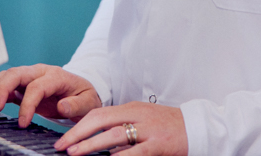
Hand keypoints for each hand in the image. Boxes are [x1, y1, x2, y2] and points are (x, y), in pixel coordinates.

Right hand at [0, 64, 101, 126]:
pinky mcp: (23, 86)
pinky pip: (6, 86)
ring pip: (7, 77)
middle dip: (2, 89)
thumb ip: (76, 105)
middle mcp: (40, 73)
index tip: (23, 122)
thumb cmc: (85, 97)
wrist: (82, 92)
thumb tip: (62, 106)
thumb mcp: (88, 102)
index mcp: (56, 76)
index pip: (37, 86)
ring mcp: (30, 77)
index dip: (28, 104)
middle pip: (16, 74)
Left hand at [54, 101, 186, 155]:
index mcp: (132, 108)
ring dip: (90, 144)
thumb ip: (123, 128)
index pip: (98, 114)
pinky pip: (135, 152)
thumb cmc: (169, 127)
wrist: (199, 126)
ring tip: (74, 152)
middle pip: (100, 120)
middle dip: (77, 133)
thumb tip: (99, 145)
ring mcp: (148, 129)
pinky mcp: (159, 144)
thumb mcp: (144, 121)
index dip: (78, 126)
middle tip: (62, 146)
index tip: (64, 139)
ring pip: (113, 134)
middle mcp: (137, 115)